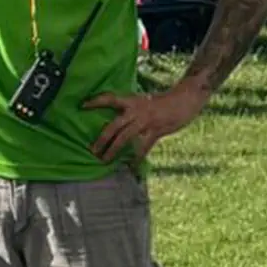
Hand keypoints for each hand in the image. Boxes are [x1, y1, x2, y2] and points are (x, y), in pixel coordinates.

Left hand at [82, 76, 207, 167]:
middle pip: (113, 126)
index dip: (96, 101)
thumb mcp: (144, 101)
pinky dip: (136, 159)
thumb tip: (119, 120)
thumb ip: (131, 110)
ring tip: (104, 160)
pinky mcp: (155, 132)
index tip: (82, 105)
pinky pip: (142, 148)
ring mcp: (145, 122)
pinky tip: (130, 167)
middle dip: (101, 139)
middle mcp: (136, 111)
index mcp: (132, 101)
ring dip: (112, 150)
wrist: (184, 100)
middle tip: (92, 150)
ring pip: (124, 138)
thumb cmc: (164, 101)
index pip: (109, 99)